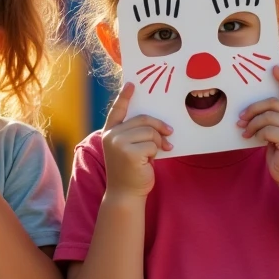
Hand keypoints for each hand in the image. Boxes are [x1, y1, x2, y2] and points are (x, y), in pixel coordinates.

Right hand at [101, 82, 172, 198]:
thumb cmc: (131, 170)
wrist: (125, 193)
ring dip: (158, 142)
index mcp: (109, 132)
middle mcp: (111, 135)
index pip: (117, 110)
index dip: (124, 96)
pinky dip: (157, 152)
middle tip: (169, 134)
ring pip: (149, 132)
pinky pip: (152, 144)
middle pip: (143, 119)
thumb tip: (159, 124)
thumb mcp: (130, 148)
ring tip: (158, 152)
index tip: (132, 84)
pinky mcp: (128, 152)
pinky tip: (152, 160)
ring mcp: (117, 143)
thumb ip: (136, 134)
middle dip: (159, 127)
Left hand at [237, 66, 278, 186]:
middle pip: (272, 103)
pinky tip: (254, 140)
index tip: (274, 67)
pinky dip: (257, 134)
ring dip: (252, 124)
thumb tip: (251, 109)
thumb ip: (275, 119)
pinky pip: (267, 130)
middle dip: (253, 109)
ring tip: (245, 132)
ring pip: (267, 116)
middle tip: (240, 119)